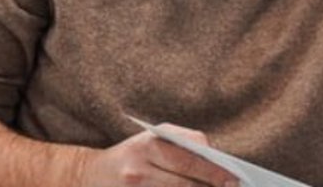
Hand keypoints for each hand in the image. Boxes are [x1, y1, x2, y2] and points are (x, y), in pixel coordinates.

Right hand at [78, 124, 238, 186]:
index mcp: (147, 144)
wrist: (89, 174)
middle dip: (211, 186)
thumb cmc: (131, 156)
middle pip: (185, 183)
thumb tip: (216, 158)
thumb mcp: (151, 140)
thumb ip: (182, 143)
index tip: (234, 177)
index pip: (188, 158)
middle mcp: (139, 167)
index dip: (213, 170)